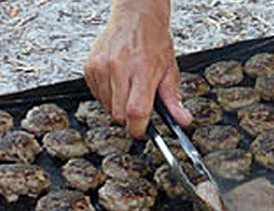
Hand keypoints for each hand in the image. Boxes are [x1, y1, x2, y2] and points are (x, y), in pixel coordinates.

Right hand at [84, 0, 191, 137]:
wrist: (136, 17)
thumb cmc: (154, 42)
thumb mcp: (170, 71)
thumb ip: (174, 100)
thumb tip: (183, 121)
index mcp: (142, 71)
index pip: (136, 112)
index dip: (139, 128)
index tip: (143, 130)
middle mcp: (119, 68)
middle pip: (119, 114)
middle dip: (130, 118)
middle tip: (138, 106)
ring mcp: (101, 67)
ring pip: (107, 107)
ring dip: (118, 107)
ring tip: (129, 89)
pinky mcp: (90, 67)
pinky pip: (96, 96)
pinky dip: (107, 96)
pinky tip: (117, 83)